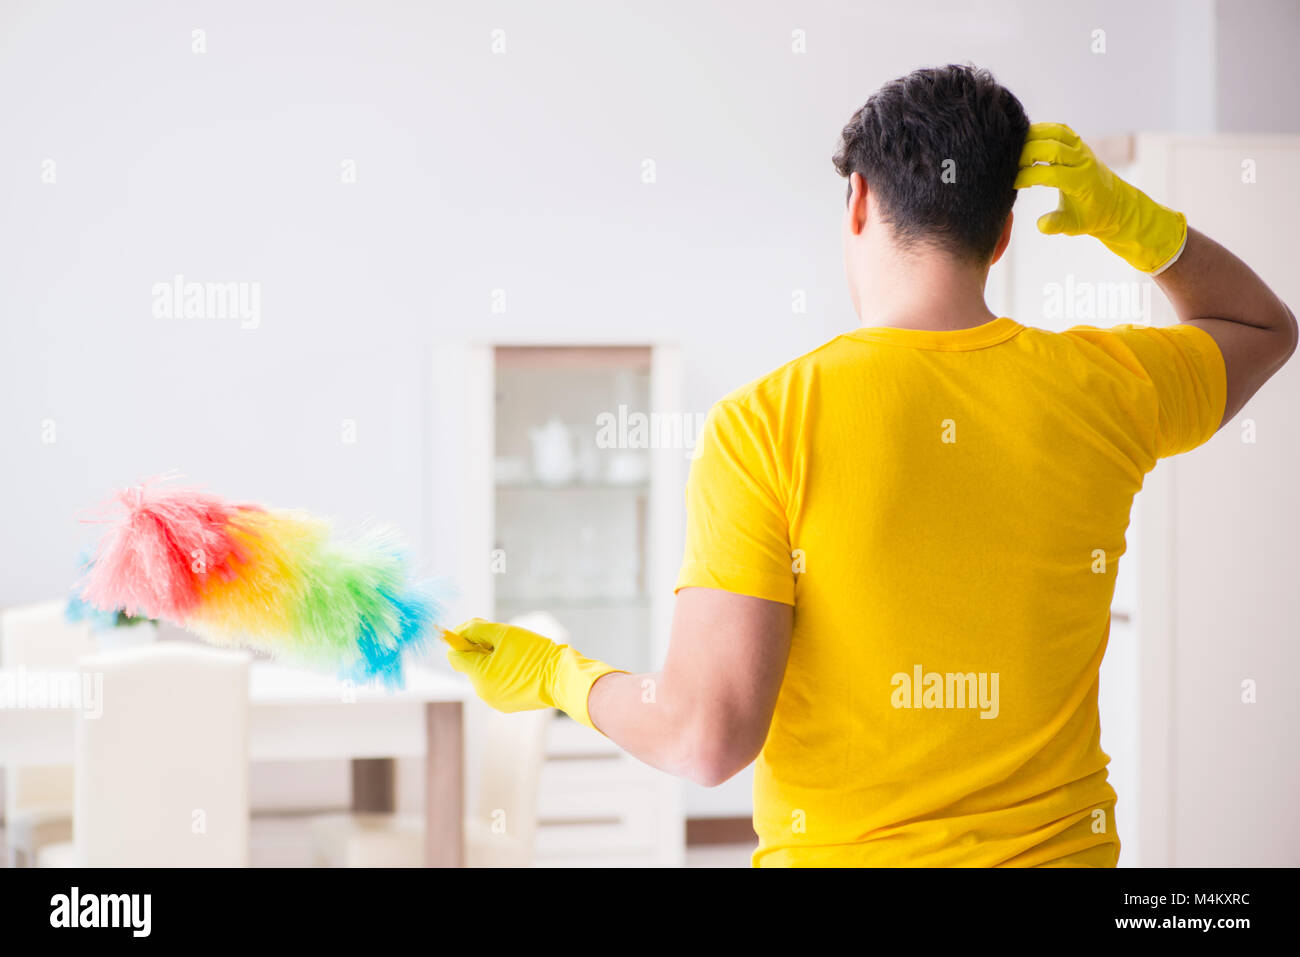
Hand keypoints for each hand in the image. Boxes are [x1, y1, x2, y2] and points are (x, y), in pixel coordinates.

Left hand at [441, 619, 622, 730]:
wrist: (563, 678)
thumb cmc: (535, 653)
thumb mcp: (504, 633)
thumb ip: (477, 629)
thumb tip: (459, 631)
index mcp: (479, 676)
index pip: (456, 656)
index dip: (462, 641)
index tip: (476, 631)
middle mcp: (484, 692)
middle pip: (471, 665)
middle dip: (481, 650)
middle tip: (503, 639)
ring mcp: (496, 701)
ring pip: (485, 674)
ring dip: (494, 661)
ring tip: (516, 653)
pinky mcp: (509, 705)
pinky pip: (498, 684)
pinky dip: (504, 673)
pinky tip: (522, 666)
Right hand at [1015, 122, 1186, 273]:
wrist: (1114, 203)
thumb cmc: (1091, 216)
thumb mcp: (1075, 227)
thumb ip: (1057, 225)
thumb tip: (1041, 224)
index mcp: (1082, 182)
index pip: (1050, 173)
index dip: (1026, 177)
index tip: (1013, 184)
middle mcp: (1083, 161)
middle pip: (1051, 147)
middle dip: (1026, 154)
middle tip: (1010, 167)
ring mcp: (1081, 148)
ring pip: (1055, 132)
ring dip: (1032, 137)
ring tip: (1014, 150)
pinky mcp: (1078, 142)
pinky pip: (1058, 129)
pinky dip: (1040, 130)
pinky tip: (1026, 141)